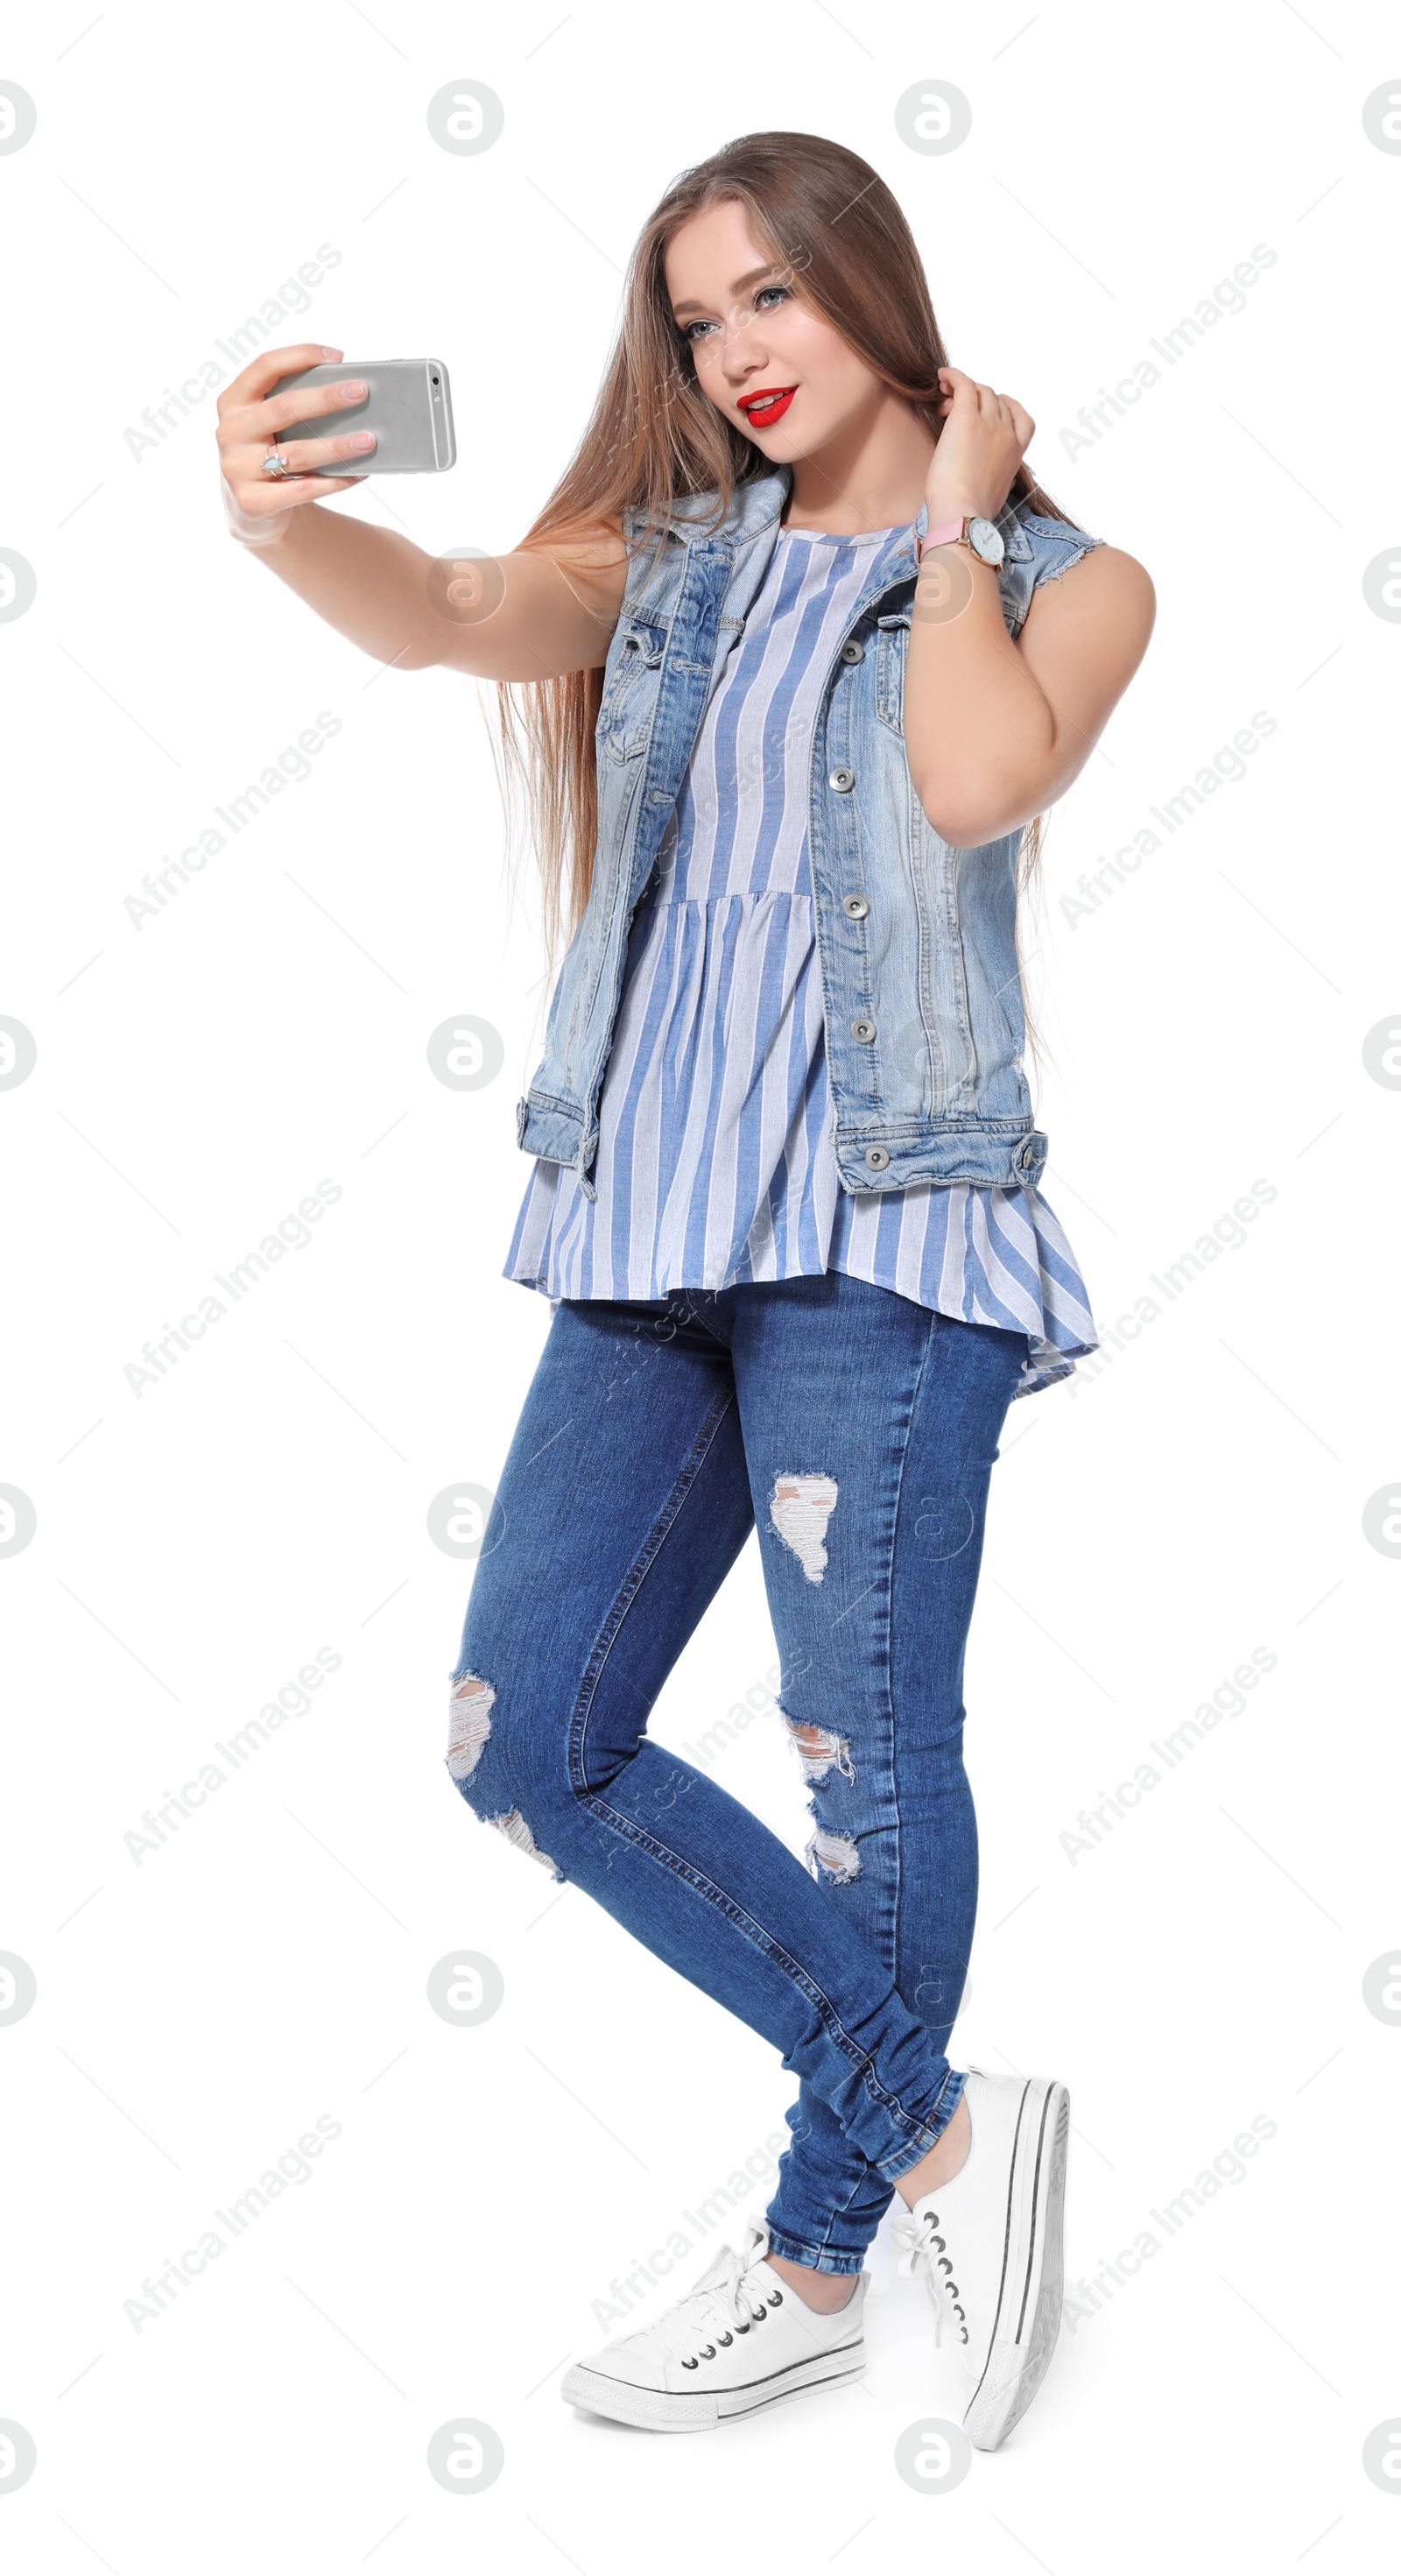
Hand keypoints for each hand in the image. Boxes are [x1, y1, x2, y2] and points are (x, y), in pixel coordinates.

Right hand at [217, 343, 374, 545]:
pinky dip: (335, 482)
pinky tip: (359, 474)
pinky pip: (303, 490)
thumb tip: (347, 390)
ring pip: (297, 453)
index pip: (265, 367)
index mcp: (233, 401)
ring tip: (369, 440)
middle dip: (325, 398)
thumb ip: (291, 405)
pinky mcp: (253, 502)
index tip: (337, 357)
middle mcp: (230, 431)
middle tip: (361, 392)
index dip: (300, 356)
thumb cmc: (268, 453)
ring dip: (338, 446)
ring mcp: (238, 468)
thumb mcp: (268, 424)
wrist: (249, 510)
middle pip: (283, 408)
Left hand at [923, 366, 1033, 525]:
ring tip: (944, 401)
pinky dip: (953, 376)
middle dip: (977, 401)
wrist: (963, 513)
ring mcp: (988, 423)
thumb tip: (1000, 478)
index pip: (1023, 420)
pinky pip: (964, 383)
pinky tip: (942, 377)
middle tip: (953, 413)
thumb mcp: (997, 494)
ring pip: (981, 390)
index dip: (1008, 408)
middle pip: (996, 401)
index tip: (991, 408)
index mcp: (1016, 453)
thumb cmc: (972, 512)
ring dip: (963, 390)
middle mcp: (1006, 433)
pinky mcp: (967, 418)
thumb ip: (1001, 478)